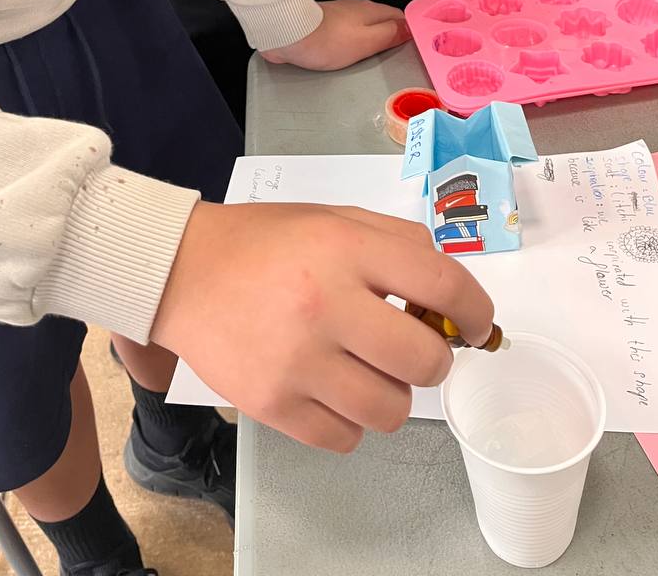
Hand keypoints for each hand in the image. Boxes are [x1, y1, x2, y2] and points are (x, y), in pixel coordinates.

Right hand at [151, 201, 493, 451]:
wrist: (180, 272)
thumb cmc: (264, 242)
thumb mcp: (334, 218)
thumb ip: (396, 242)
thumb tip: (450, 292)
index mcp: (346, 248)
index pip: (444, 285)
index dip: (477, 311)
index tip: (475, 325)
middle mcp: (326, 304)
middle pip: (425, 361)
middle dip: (433, 359)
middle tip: (409, 348)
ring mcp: (298, 361)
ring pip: (390, 410)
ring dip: (390, 393)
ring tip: (363, 369)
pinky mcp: (272, 404)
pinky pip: (345, 439)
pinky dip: (348, 422)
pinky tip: (329, 389)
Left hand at [260, 0, 409, 70]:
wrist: (288, 33)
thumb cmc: (325, 40)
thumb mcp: (367, 41)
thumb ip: (390, 34)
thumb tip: (409, 29)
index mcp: (371, 11)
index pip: (400, 17)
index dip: (409, 29)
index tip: (415, 42)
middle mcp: (356, 9)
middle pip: (382, 19)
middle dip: (391, 32)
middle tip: (400, 49)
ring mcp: (339, 15)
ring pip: (363, 25)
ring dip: (371, 35)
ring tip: (378, 51)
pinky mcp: (323, 24)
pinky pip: (345, 31)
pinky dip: (353, 39)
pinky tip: (351, 50)